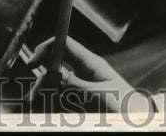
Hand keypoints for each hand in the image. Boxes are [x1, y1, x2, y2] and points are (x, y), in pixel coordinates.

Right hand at [26, 36, 148, 114]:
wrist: (134, 120)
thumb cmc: (123, 105)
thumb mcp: (99, 94)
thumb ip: (76, 85)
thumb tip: (54, 74)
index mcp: (90, 63)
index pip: (64, 45)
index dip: (46, 48)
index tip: (31, 62)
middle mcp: (81, 73)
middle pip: (53, 68)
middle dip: (41, 81)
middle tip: (33, 98)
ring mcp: (78, 89)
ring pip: (52, 87)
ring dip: (42, 96)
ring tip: (37, 109)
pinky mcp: (76, 104)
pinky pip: (56, 102)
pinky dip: (47, 107)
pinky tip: (44, 113)